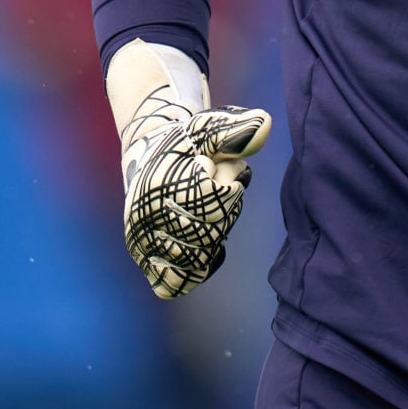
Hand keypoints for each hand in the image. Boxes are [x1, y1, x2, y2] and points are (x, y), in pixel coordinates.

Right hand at [120, 89, 270, 298]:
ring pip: (198, 260)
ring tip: (205, 215)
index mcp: (159, 183)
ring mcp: (142, 244)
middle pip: (212, 230)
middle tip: (212, 191)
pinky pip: (177, 284)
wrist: (150, 159)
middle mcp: (143, 217)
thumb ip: (237, 130)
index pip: (216, 197)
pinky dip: (194, 268)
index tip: (213, 167)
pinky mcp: (146, 264)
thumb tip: (266, 124)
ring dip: (213, 238)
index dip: (228, 182)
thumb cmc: (188, 144)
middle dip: (224, 210)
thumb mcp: (210, 129)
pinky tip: (201, 244)